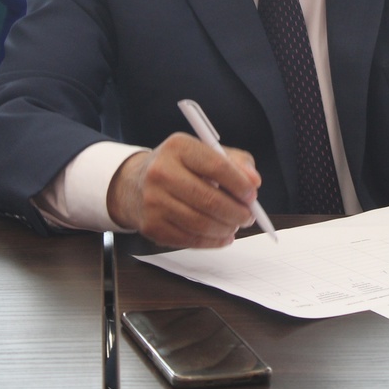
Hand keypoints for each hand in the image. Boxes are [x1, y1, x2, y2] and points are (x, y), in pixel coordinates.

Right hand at [106, 133, 261, 247]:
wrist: (135, 185)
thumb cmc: (179, 168)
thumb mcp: (205, 153)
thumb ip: (235, 162)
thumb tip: (253, 181)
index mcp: (178, 147)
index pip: (216, 166)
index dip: (240, 184)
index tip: (252, 195)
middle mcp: (161, 172)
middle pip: (209, 199)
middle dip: (237, 212)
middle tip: (248, 216)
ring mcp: (153, 201)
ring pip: (201, 223)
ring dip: (226, 228)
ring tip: (235, 225)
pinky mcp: (151, 226)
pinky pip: (190, 240)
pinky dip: (212, 241)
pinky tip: (222, 236)